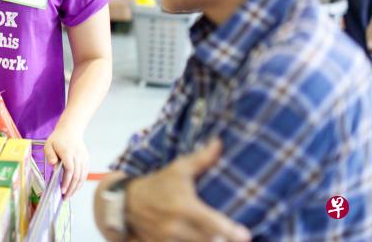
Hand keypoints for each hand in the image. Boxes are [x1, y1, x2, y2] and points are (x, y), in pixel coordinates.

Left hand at [45, 123, 88, 197]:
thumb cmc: (57, 139)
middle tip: (65, 198)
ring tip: (69, 196)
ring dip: (76, 188)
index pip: (69, 169)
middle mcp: (78, 156)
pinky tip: (74, 188)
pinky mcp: (86, 160)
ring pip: (82, 176)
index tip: (62, 190)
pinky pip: (84, 174)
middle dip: (71, 188)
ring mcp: (83, 158)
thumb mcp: (49, 144)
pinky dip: (80, 183)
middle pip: (76, 176)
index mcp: (67, 152)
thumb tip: (53, 165)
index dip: (66, 181)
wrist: (71, 130)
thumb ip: (50, 155)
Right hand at [125, 139, 251, 241]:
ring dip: (206, 241)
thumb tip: (219, 142)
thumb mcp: (178, 168)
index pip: (211, 222)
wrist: (128, 202)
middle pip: (207, 240)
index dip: (229, 230)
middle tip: (237, 238)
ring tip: (218, 238)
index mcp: (183, 206)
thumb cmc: (158, 183)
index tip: (245, 236)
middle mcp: (175, 226)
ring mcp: (166, 239)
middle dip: (221, 239)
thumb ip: (201, 159)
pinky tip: (196, 238)